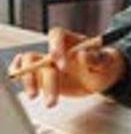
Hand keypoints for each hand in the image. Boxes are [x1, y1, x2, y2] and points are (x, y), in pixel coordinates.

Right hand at [8, 27, 126, 108]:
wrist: (101, 77)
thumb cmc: (104, 65)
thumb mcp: (106, 62)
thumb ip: (97, 58)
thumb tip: (82, 55)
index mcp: (71, 40)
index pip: (57, 35)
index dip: (56, 47)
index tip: (62, 66)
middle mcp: (56, 50)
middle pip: (41, 56)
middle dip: (44, 77)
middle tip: (53, 98)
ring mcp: (47, 63)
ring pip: (29, 65)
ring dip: (29, 80)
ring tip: (35, 97)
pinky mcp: (42, 76)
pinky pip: (26, 73)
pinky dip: (20, 78)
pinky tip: (25, 87)